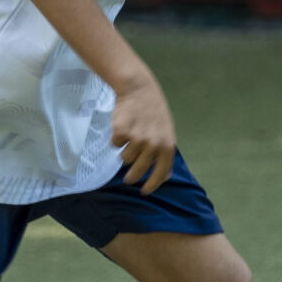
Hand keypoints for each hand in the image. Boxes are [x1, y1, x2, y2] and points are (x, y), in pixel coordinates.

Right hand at [110, 72, 177, 193]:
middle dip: (131, 177)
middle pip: (138, 171)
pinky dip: (116, 138)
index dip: (151, 185)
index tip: (144, 192)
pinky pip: (115, 144)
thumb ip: (165, 154)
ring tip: (130, 137)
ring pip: (124, 159)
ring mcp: (136, 138)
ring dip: (125, 152)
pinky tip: (123, 126)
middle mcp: (153, 144)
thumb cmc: (154, 113)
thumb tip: (165, 177)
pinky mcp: (121, 132)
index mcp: (167, 146)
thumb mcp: (166, 132)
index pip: (160, 173)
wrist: (139, 90)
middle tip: (128, 179)